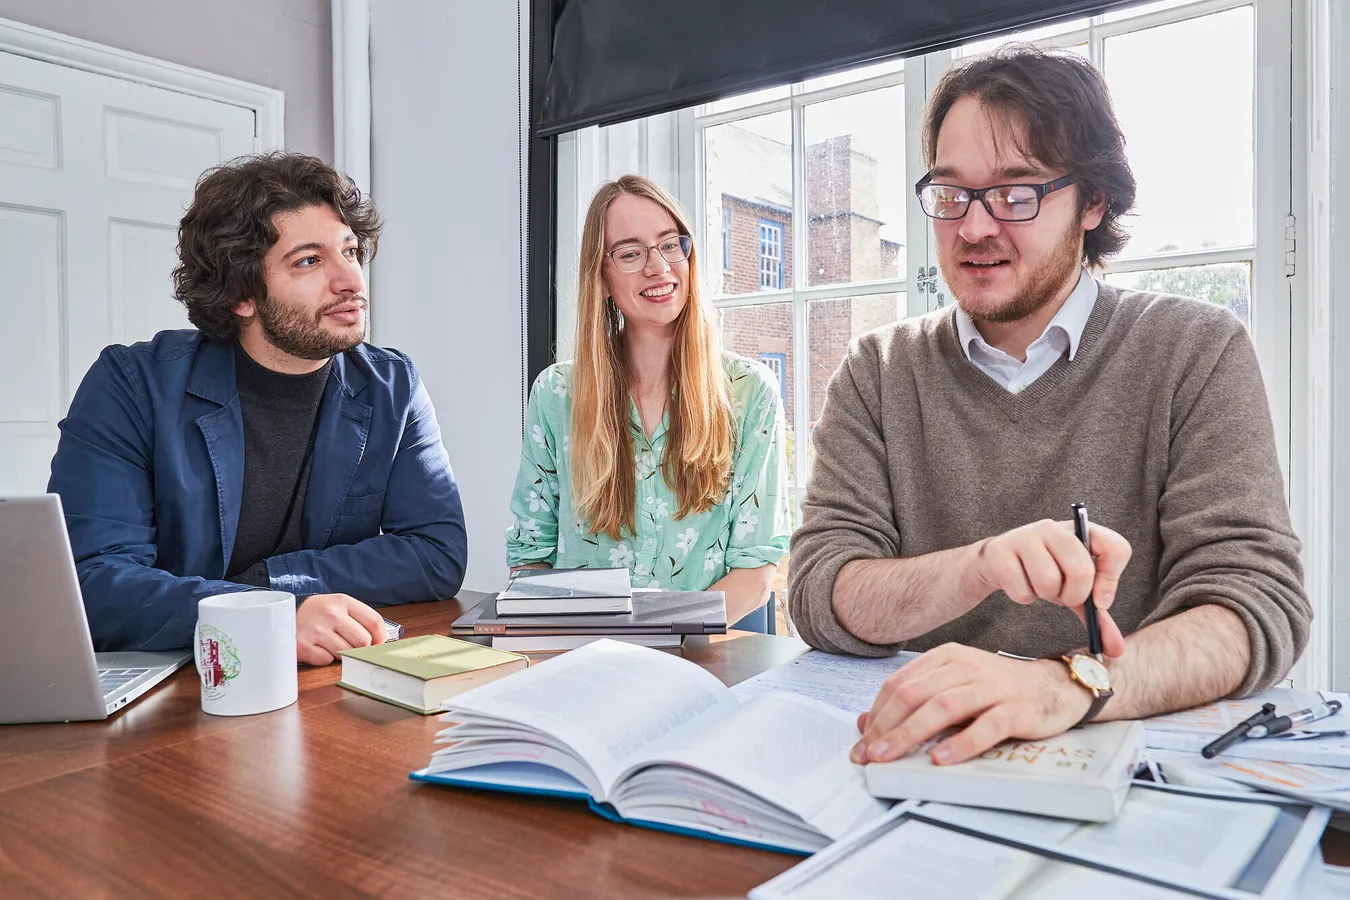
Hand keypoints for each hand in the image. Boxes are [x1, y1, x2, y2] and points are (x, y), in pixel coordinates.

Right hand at [295, 593, 384, 665]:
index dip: (380, 637)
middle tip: (349, 644)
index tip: (378, 644)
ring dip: (341, 653)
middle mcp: (330, 614)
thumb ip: (361, 619)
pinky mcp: (304, 646)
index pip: (374, 621)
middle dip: (359, 647)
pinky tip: (318, 648)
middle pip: (363, 641)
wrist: (284, 616)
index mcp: (343, 602)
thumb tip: (381, 641)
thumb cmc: (318, 615)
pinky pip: (327, 661)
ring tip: (330, 643)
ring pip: (345, 653)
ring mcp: (316, 630)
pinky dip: (325, 658)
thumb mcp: (339, 607)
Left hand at [851, 643, 1091, 765]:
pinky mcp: (1017, 709)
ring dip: (910, 734)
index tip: (861, 742)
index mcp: (946, 658)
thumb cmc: (999, 690)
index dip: (876, 714)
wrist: (1056, 686)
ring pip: (942, 707)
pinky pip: (986, 726)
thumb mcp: (954, 686)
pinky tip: (940, 759)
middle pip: (914, 695)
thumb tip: (866, 722)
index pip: (899, 684)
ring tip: (889, 757)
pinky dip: (961, 743)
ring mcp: (992, 687)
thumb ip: (915, 700)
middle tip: (867, 755)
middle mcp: (966, 667)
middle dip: (885, 727)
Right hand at [972, 519, 1130, 658]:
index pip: (1114, 547)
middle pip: (1080, 570)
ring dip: (1045, 595)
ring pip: (1048, 581)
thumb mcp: (1075, 589)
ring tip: (1040, 586)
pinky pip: (1022, 590)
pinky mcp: (1001, 551)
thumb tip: (1115, 649)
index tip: (1099, 601)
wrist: (998, 561)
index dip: (1111, 579)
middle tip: (1064, 597)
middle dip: (1074, 596)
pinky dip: (1024, 597)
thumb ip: (1097, 616)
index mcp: (1082, 531)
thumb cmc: (1045, 570)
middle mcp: (1055, 528)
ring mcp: (1026, 536)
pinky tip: (1021, 584)